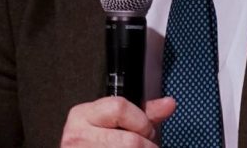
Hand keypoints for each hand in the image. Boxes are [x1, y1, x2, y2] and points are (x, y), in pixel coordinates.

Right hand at [60, 96, 175, 145]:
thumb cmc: (97, 142)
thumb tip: (169, 103)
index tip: (146, 131)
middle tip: (145, 146)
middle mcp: (77, 136)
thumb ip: (143, 113)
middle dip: (146, 146)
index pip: (119, 108)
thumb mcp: (115, 123)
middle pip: (130, 141)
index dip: (141, 122)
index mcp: (82, 115)